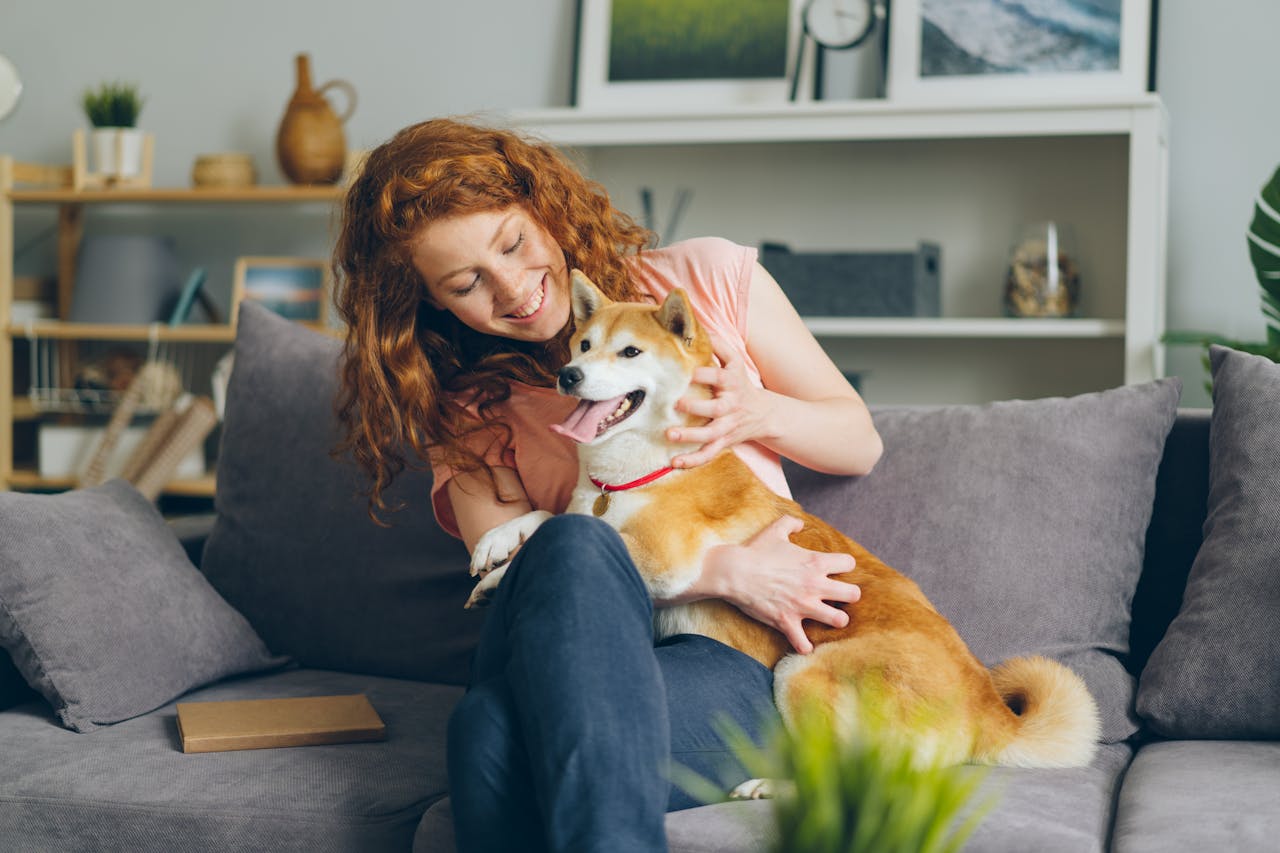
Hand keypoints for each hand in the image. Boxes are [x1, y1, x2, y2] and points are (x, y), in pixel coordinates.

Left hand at [668, 335, 773, 468]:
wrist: (764, 414)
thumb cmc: (740, 384)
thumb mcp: (735, 362)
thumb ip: (718, 345)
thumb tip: (699, 327)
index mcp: (731, 384)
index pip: (719, 377)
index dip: (705, 375)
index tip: (688, 372)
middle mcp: (730, 407)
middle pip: (715, 410)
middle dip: (696, 407)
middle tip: (676, 404)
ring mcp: (726, 427)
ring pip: (710, 436)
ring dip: (690, 437)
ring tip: (670, 435)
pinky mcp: (723, 443)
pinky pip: (708, 454)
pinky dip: (692, 461)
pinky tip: (674, 463)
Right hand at [707, 516, 859, 653]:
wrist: (734, 572)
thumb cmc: (755, 551)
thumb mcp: (775, 531)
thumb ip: (791, 523)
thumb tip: (800, 522)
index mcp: (815, 562)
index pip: (849, 563)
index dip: (844, 566)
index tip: (836, 569)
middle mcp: (815, 585)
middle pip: (853, 594)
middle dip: (848, 595)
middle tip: (838, 596)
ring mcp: (802, 606)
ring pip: (839, 620)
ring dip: (835, 620)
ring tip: (828, 618)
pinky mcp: (787, 621)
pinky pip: (803, 643)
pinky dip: (804, 645)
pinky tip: (804, 643)